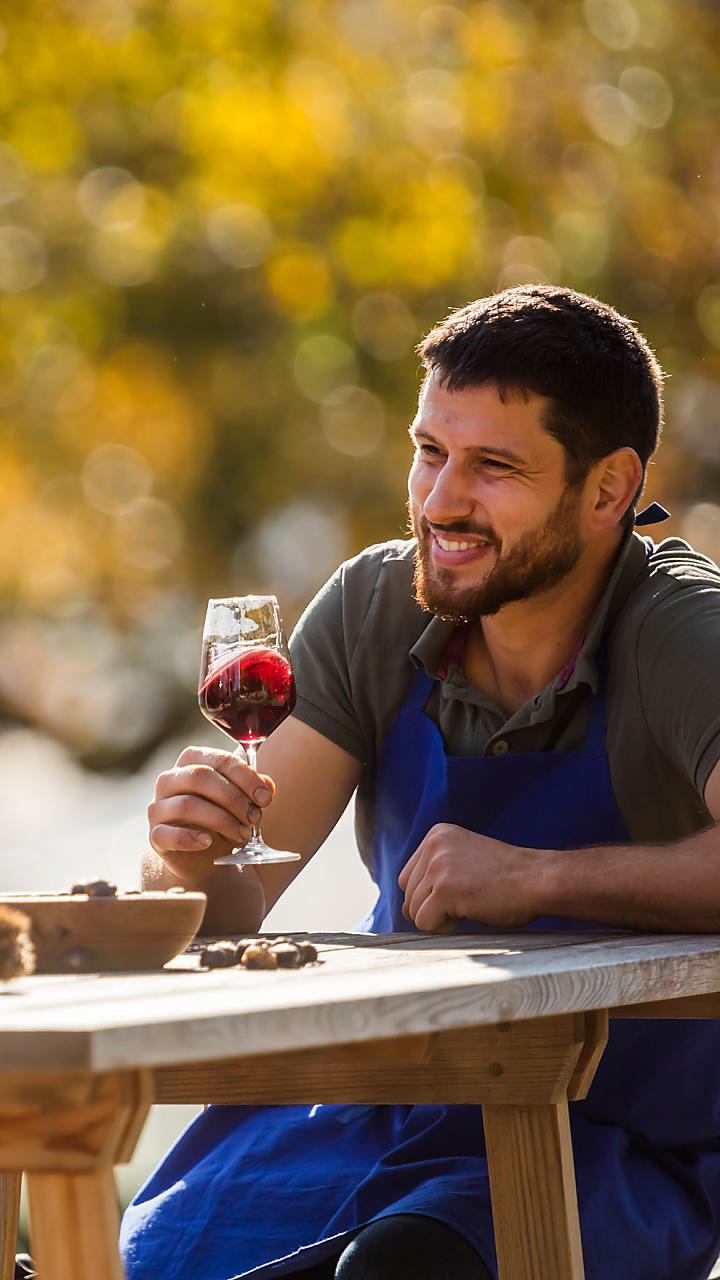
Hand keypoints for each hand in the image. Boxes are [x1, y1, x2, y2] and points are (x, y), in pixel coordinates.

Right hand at [147, 745, 274, 882]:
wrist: (204, 858)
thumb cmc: (223, 819)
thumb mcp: (243, 803)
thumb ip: (256, 791)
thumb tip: (267, 786)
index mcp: (192, 761)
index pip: (218, 760)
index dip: (245, 777)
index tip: (265, 797)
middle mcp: (170, 780)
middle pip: (200, 777)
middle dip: (234, 798)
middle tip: (254, 817)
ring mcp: (159, 807)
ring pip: (187, 805)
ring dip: (221, 820)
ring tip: (241, 834)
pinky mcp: (155, 835)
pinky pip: (167, 834)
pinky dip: (190, 838)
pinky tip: (208, 842)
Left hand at [398, 824, 542, 932]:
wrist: (539, 880)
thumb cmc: (508, 877)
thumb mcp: (465, 859)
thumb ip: (437, 870)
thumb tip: (405, 909)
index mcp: (436, 834)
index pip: (408, 877)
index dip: (429, 895)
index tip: (459, 893)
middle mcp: (433, 845)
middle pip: (407, 894)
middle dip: (431, 908)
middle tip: (467, 902)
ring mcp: (438, 866)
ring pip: (414, 911)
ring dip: (440, 918)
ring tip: (470, 905)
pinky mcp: (444, 889)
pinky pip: (425, 923)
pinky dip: (445, 928)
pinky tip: (469, 914)